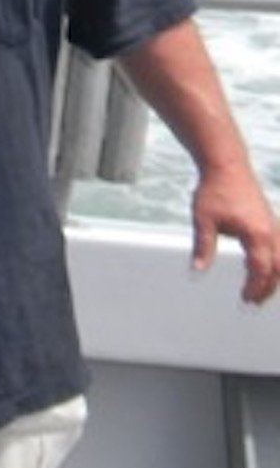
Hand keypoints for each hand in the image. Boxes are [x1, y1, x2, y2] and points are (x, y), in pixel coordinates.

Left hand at [190, 164, 278, 304]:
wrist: (226, 165)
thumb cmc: (214, 190)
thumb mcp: (203, 220)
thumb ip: (203, 247)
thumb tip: (197, 271)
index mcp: (256, 233)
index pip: (261, 269)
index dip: (255, 287)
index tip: (245, 300)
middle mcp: (271, 231)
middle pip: (278, 267)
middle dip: (268, 287)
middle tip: (253, 302)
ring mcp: (273, 225)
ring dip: (274, 275)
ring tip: (258, 289)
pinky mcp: (269, 220)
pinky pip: (279, 246)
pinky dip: (274, 260)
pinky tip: (257, 265)